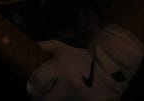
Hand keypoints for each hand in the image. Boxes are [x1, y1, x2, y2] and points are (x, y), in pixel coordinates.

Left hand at [27, 24, 143, 99]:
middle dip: (41, 98)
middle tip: (43, 95)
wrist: (110, 68)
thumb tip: (33, 47)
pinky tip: (71, 98)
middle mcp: (67, 85)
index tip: (32, 87)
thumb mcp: (63, 49)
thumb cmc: (83, 58)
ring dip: (56, 100)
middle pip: (45, 99)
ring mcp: (78, 98)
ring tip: (59, 96)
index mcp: (60, 69)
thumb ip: (46, 47)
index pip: (37, 80)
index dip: (32, 85)